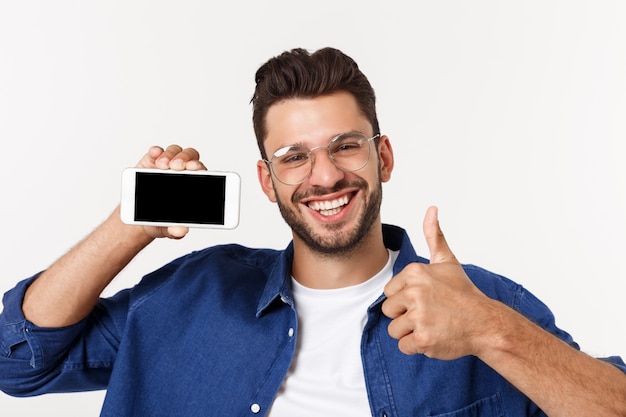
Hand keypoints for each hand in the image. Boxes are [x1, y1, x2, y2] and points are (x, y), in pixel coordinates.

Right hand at [134, 144, 206, 239]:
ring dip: (171, 155)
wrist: (138, 216)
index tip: (199, 172)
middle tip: (178, 167)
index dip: (201, 170)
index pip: (202, 173)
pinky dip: (156, 151)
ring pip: (175, 151)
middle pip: (190, 157)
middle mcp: (182, 172)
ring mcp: (167, 165)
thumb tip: (182, 231)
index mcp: (193, 186)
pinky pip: (156, 151)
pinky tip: (154, 154)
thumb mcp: (166, 228)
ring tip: (162, 165)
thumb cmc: (160, 220)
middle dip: (186, 160)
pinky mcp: (151, 161)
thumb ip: (174, 230)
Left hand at [382, 206, 493, 358]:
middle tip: (429, 314)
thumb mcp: (447, 261)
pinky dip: (417, 347)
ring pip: (394, 330)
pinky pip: (404, 347)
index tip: (425, 300)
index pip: (389, 293)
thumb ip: (434, 236)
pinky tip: (434, 337)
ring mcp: (419, 317)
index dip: (405, 299)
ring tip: (432, 325)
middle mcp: (415, 292)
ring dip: (410, 333)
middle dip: (405, 316)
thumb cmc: (463, 294)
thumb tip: (432, 209)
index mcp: (415, 273)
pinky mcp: (423, 338)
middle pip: (388, 311)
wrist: (485, 323)